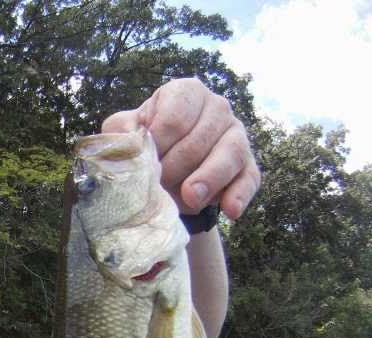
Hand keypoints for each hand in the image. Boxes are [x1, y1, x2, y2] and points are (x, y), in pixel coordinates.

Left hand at [102, 78, 259, 218]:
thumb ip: (122, 130)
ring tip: (191, 199)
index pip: (175, 117)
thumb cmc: (147, 141)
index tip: (145, 164)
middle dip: (176, 168)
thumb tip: (128, 138)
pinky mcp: (248, 163)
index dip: (158, 144)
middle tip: (158, 187)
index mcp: (186, 92)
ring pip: (230, 153)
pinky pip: (250, 178)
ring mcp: (237, 134)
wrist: (168, 164)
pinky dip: (240, 194)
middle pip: (199, 139)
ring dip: (209, 179)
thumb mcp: (126, 130)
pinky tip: (230, 211)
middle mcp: (216, 107)